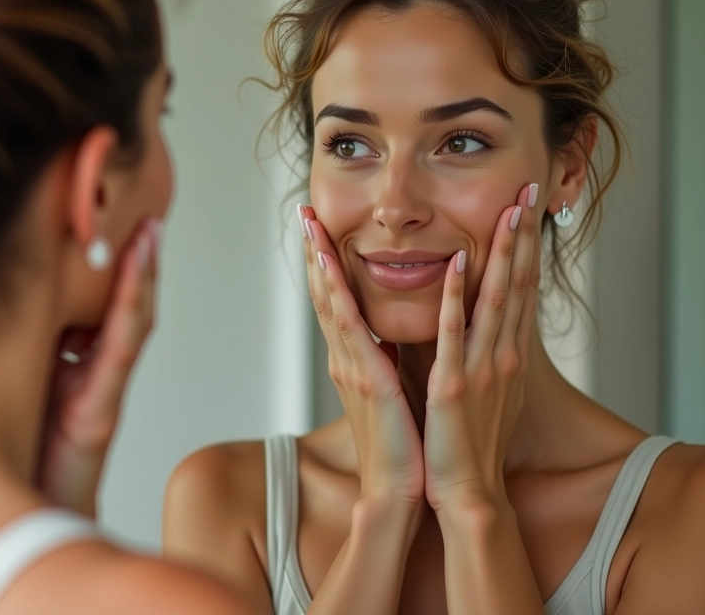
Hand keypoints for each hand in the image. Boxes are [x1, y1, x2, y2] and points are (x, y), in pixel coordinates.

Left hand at [36, 219, 160, 516]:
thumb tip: (41, 317)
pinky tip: (133, 282)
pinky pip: (119, 352)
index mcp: (79, 370)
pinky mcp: (99, 412)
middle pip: (126, 309)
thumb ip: (45, 356)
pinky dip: (128, 311)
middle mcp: (96, 376)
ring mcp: (102, 392)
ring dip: (140, 279)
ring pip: (131, 324)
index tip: (129, 231)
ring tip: (146, 237)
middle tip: (146, 220)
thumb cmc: (29, 463)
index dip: (122, 271)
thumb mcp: (32, 394)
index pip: (107, 310)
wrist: (32, 521)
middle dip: (138, 265)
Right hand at [299, 205, 424, 512]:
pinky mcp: (368, 379)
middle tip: (305, 213)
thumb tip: (386, 334)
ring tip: (312, 227)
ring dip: (321, 262)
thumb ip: (381, 359)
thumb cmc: (400, 442)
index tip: (319, 229)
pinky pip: (354, 325)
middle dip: (314, 252)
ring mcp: (352, 368)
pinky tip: (336, 261)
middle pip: (324, 295)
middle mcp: (345, 358)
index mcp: (353, 360)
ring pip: (331, 303)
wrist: (398, 491)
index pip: (334, 301)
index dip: (324, 264)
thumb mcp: (387, 391)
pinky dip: (341, 290)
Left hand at [423, 183, 539, 512]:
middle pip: (518, 284)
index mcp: (507, 354)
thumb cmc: (471, 437)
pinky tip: (458, 263)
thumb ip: (480, 347)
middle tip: (529, 191)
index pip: (522, 289)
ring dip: (502, 252)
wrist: (467, 490)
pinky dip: (458, 297)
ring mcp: (480, 368)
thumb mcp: (485, 384)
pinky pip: (455, 333)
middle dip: (523, 236)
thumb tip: (467, 310)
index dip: (527, 248)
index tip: (528, 210)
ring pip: (495, 299)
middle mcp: (502, 354)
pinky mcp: (453, 384)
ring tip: (508, 210)